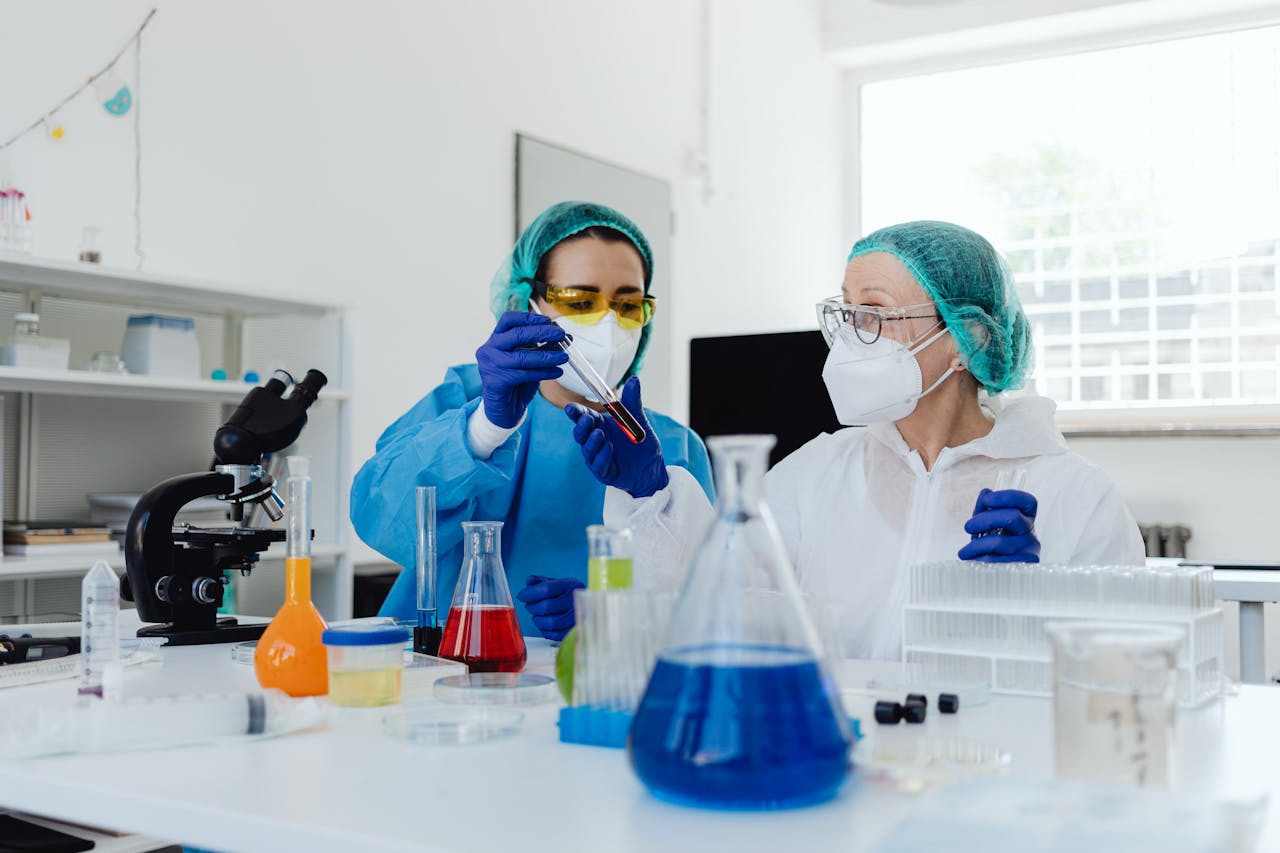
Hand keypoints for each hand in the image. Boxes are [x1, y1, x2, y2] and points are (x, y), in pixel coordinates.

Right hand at [475, 311, 567, 427]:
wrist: (504, 410)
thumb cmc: (516, 382)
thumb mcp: (530, 361)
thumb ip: (544, 347)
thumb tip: (566, 337)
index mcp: (495, 340)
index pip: (508, 319)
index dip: (529, 317)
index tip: (548, 320)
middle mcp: (488, 350)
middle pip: (517, 334)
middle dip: (542, 333)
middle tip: (561, 335)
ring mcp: (490, 366)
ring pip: (523, 357)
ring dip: (548, 356)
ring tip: (564, 357)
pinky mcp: (495, 382)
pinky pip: (524, 374)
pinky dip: (544, 372)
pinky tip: (557, 372)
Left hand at [515, 574, 584, 641]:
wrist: (592, 608)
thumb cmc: (569, 595)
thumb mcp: (558, 584)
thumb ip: (542, 582)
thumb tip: (529, 581)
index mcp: (571, 585)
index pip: (546, 589)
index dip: (530, 593)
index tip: (522, 596)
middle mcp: (576, 601)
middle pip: (546, 606)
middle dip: (532, 607)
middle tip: (530, 606)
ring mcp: (577, 618)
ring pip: (550, 622)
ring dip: (538, 620)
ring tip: (537, 615)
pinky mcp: (575, 632)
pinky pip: (554, 634)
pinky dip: (545, 630)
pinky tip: (545, 624)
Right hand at [565, 377, 668, 497]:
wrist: (651, 467)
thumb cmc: (640, 442)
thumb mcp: (638, 420)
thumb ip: (632, 401)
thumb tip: (634, 379)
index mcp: (599, 424)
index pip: (582, 417)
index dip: (575, 412)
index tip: (570, 408)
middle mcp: (595, 440)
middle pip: (580, 433)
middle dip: (581, 426)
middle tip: (587, 419)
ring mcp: (597, 457)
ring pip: (587, 449)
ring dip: (592, 441)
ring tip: (600, 434)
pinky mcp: (603, 472)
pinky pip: (598, 464)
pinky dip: (602, 456)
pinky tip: (609, 448)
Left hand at [957, 488, 1040, 562]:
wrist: (996, 574)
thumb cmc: (992, 546)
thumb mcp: (987, 525)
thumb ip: (985, 508)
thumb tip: (985, 493)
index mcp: (1024, 518)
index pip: (1026, 501)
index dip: (1007, 497)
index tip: (987, 499)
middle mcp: (1030, 532)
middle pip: (1012, 517)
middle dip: (985, 519)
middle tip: (968, 527)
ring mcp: (1030, 550)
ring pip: (1000, 542)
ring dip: (976, 546)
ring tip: (964, 552)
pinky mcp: (1023, 567)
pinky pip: (997, 561)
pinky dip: (980, 560)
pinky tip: (973, 561)